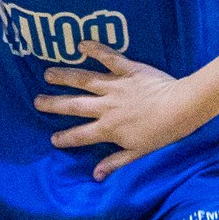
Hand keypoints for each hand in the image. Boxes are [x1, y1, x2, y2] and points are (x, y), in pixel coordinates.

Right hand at [34, 44, 200, 179]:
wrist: (181, 108)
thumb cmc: (162, 133)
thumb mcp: (138, 152)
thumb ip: (115, 162)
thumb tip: (95, 175)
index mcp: (108, 128)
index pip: (81, 135)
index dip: (66, 138)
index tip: (53, 139)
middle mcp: (106, 107)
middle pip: (74, 105)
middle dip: (54, 104)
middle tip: (37, 101)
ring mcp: (115, 86)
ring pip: (84, 80)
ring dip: (65, 76)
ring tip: (48, 73)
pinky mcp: (127, 70)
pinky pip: (109, 58)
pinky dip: (96, 49)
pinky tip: (82, 44)